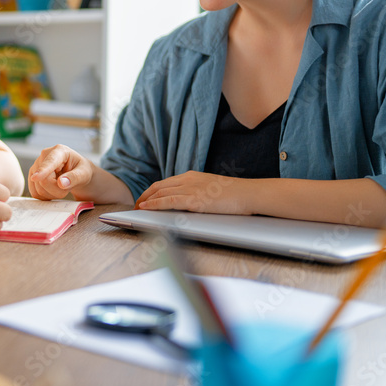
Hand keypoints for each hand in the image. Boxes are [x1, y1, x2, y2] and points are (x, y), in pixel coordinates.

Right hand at [28, 145, 94, 200]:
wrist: (76, 172)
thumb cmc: (81, 170)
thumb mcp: (84, 173)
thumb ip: (75, 177)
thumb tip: (61, 183)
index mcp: (59, 151)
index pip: (50, 162)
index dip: (43, 170)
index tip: (35, 178)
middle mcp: (44, 157)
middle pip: (44, 181)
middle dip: (57, 190)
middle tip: (68, 187)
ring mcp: (36, 167)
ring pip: (39, 189)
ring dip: (53, 194)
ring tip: (62, 186)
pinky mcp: (32, 177)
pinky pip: (35, 193)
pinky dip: (46, 196)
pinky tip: (53, 190)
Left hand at [134, 172, 248, 214]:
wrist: (249, 194)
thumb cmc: (235, 195)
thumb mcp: (211, 190)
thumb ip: (197, 192)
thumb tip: (188, 202)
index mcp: (191, 176)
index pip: (165, 183)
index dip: (151, 191)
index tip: (144, 199)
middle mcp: (188, 179)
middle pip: (159, 186)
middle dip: (144, 196)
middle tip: (135, 205)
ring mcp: (191, 188)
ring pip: (161, 193)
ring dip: (146, 201)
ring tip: (137, 208)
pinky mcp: (195, 199)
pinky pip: (169, 201)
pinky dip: (155, 204)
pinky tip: (146, 208)